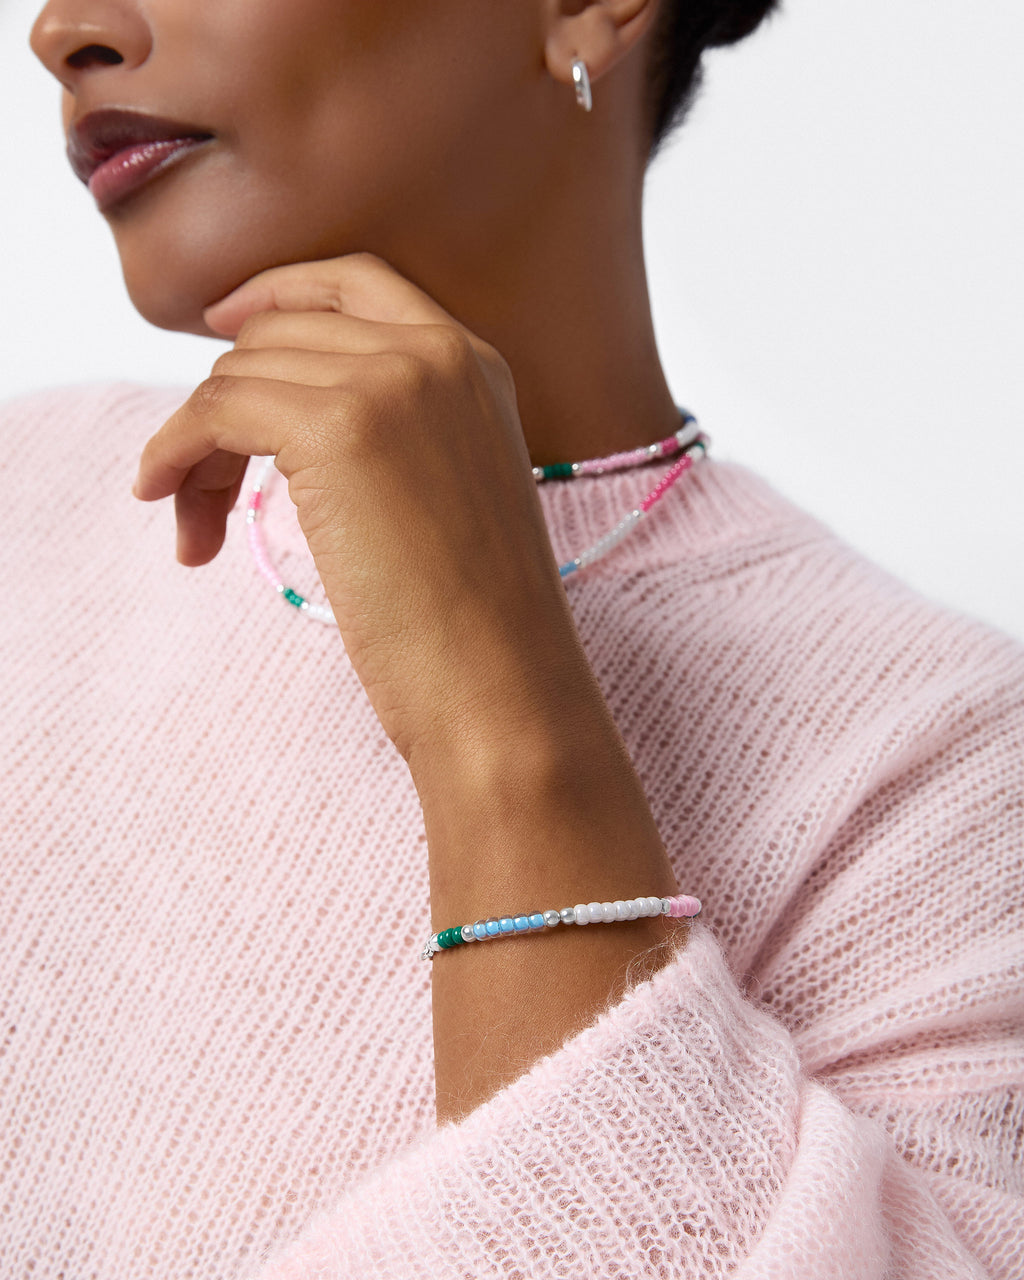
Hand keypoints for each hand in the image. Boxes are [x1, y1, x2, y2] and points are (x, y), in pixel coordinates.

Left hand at [134, 253, 590, 769]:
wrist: (501, 685)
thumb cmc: (473, 621)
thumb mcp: (450, 489)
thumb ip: (392, 427)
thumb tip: (273, 404)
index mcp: (474, 363)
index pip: (352, 281)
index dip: (275, 294)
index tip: (222, 328)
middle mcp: (436, 354)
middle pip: (276, 336)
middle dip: (224, 406)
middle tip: (206, 494)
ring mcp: (390, 383)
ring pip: (237, 375)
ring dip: (196, 448)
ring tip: (199, 531)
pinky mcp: (336, 429)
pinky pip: (213, 412)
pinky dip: (172, 451)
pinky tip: (163, 502)